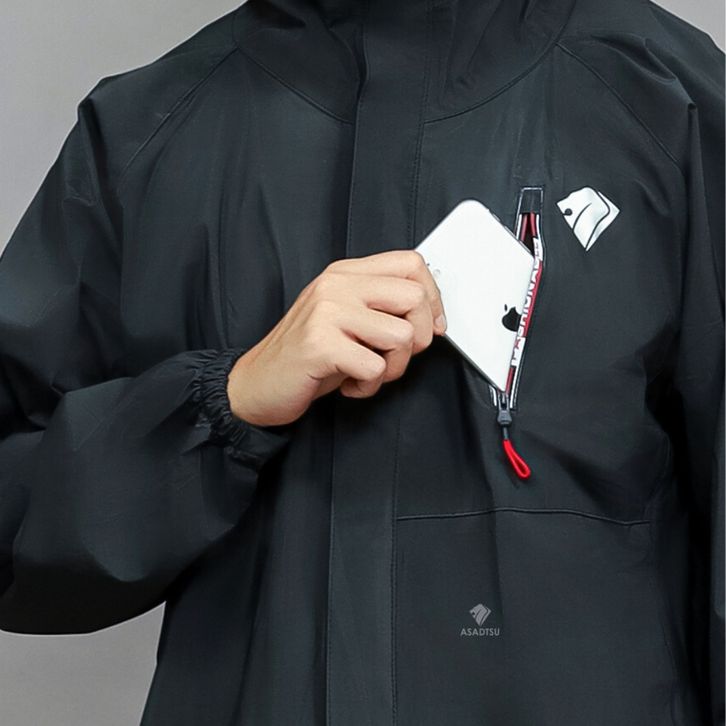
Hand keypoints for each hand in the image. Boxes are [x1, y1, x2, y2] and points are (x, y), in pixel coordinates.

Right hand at [226, 249, 446, 426]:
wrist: (257, 383)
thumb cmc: (307, 355)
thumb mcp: (345, 319)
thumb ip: (380, 306)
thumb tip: (431, 313)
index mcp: (345, 274)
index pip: (411, 264)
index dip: (433, 298)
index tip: (430, 326)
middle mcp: (336, 285)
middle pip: (414, 298)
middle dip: (419, 339)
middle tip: (394, 356)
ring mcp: (326, 312)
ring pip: (401, 336)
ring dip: (392, 368)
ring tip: (367, 373)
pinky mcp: (320, 344)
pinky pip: (375, 367)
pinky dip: (368, 386)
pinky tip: (349, 384)